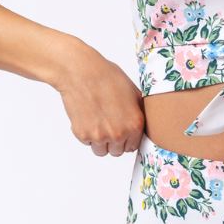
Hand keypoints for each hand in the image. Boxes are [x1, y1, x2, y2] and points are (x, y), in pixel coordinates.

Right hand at [51, 41, 145, 156]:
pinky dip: (87, 133)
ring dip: (100, 140)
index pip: (133, 146)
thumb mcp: (134, 92)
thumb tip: (141, 124)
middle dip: (114, 141)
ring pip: (101, 151)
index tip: (122, 129)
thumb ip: (139, 113)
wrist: (82, 72)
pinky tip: (88, 115)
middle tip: (109, 123)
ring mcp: (100, 136)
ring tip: (98, 120)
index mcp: (134, 124)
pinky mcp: (82, 135)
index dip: (128, 137)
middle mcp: (119, 134)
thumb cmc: (108, 77)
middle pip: (117, 151)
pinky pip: (87, 142)